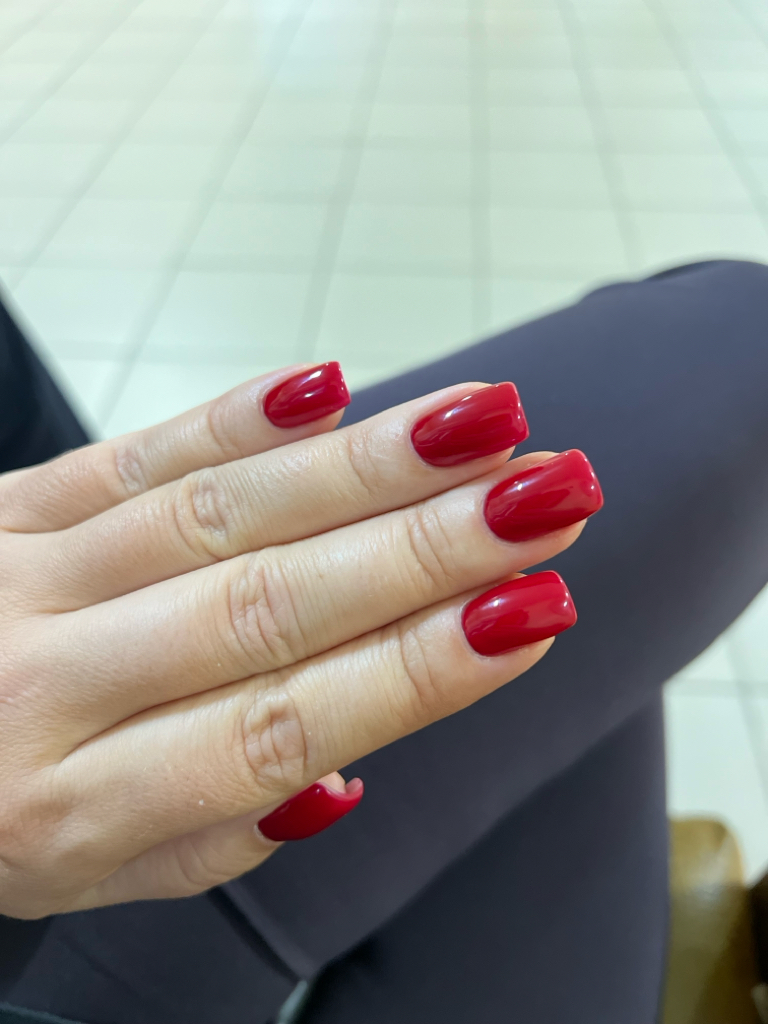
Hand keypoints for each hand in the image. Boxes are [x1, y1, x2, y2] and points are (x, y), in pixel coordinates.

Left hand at [0, 363, 600, 917]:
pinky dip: (233, 419)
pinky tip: (328, 388)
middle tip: (544, 498)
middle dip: (422, 550)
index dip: (414, 670)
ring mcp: (18, 575)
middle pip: (264, 603)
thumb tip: (341, 773)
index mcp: (69, 806)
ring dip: (359, 467)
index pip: (279, 726)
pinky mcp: (3, 503)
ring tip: (479, 426)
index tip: (530, 614)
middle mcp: (40, 685)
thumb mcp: (81, 873)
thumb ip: (208, 837)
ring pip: (214, 511)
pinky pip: (132, 453)